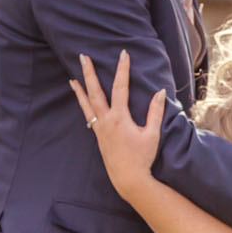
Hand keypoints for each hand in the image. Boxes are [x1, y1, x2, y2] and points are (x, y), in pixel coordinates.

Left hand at [69, 50, 162, 196]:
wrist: (128, 178)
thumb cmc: (143, 157)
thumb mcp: (153, 134)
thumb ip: (155, 112)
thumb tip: (160, 92)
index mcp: (120, 118)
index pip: (120, 87)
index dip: (122, 69)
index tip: (123, 54)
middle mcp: (106, 121)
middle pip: (95, 91)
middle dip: (89, 72)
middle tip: (83, 57)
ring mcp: (100, 129)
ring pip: (87, 104)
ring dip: (80, 90)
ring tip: (72, 78)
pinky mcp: (98, 136)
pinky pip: (88, 116)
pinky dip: (83, 105)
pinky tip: (82, 100)